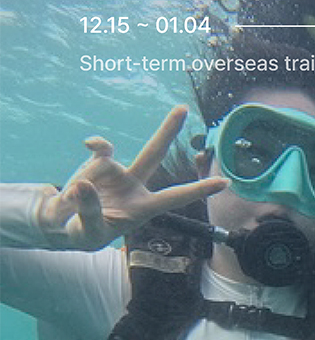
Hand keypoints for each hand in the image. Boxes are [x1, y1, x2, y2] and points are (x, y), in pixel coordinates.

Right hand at [36, 106, 226, 250]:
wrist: (65, 225)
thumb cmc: (84, 233)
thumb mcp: (88, 230)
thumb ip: (88, 209)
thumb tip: (84, 183)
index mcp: (143, 209)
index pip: (175, 197)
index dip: (200, 190)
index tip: (225, 181)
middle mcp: (134, 186)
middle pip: (153, 154)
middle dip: (167, 130)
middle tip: (182, 107)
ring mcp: (117, 173)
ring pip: (106, 159)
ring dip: (87, 178)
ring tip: (72, 205)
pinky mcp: (99, 162)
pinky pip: (98, 148)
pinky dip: (91, 148)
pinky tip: (81, 155)